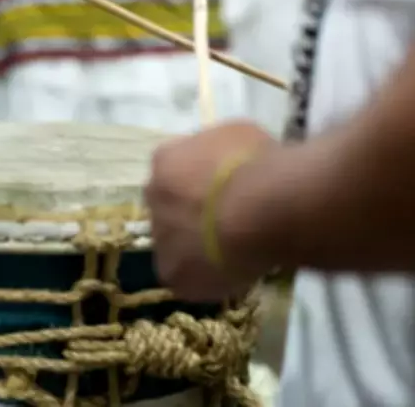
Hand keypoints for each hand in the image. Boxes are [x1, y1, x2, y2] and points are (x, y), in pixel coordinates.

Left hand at [145, 120, 274, 301]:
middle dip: (193, 216)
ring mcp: (160, 238)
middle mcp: (152, 196)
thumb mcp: (238, 136)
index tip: (223, 191)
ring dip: (199, 248)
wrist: (262, 207)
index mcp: (165, 160)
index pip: (175, 171)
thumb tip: (225, 165)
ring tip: (236, 251)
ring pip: (177, 245)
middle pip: (170, 208)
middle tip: (227, 223)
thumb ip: (219, 152)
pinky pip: (191, 278)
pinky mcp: (173, 275)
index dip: (201, 183)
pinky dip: (211, 278)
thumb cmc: (256, 164)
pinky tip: (236, 271)